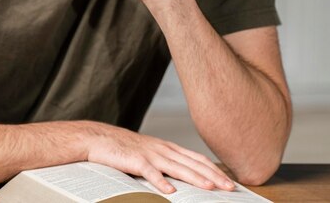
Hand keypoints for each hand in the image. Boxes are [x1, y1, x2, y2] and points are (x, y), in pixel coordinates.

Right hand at [82, 122, 234, 193]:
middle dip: (213, 176)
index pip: (196, 158)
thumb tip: (184, 176)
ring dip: (194, 178)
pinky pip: (150, 172)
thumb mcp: (150, 152)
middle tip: (229, 188)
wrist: (99, 138)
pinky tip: (170, 191)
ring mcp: (150, 154)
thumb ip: (166, 162)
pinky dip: (160, 181)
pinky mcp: (135, 160)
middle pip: (192, 163)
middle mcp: (162, 149)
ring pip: (177, 167)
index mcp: (167, 147)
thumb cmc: (125, 148)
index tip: (229, 181)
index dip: (214, 169)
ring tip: (209, 188)